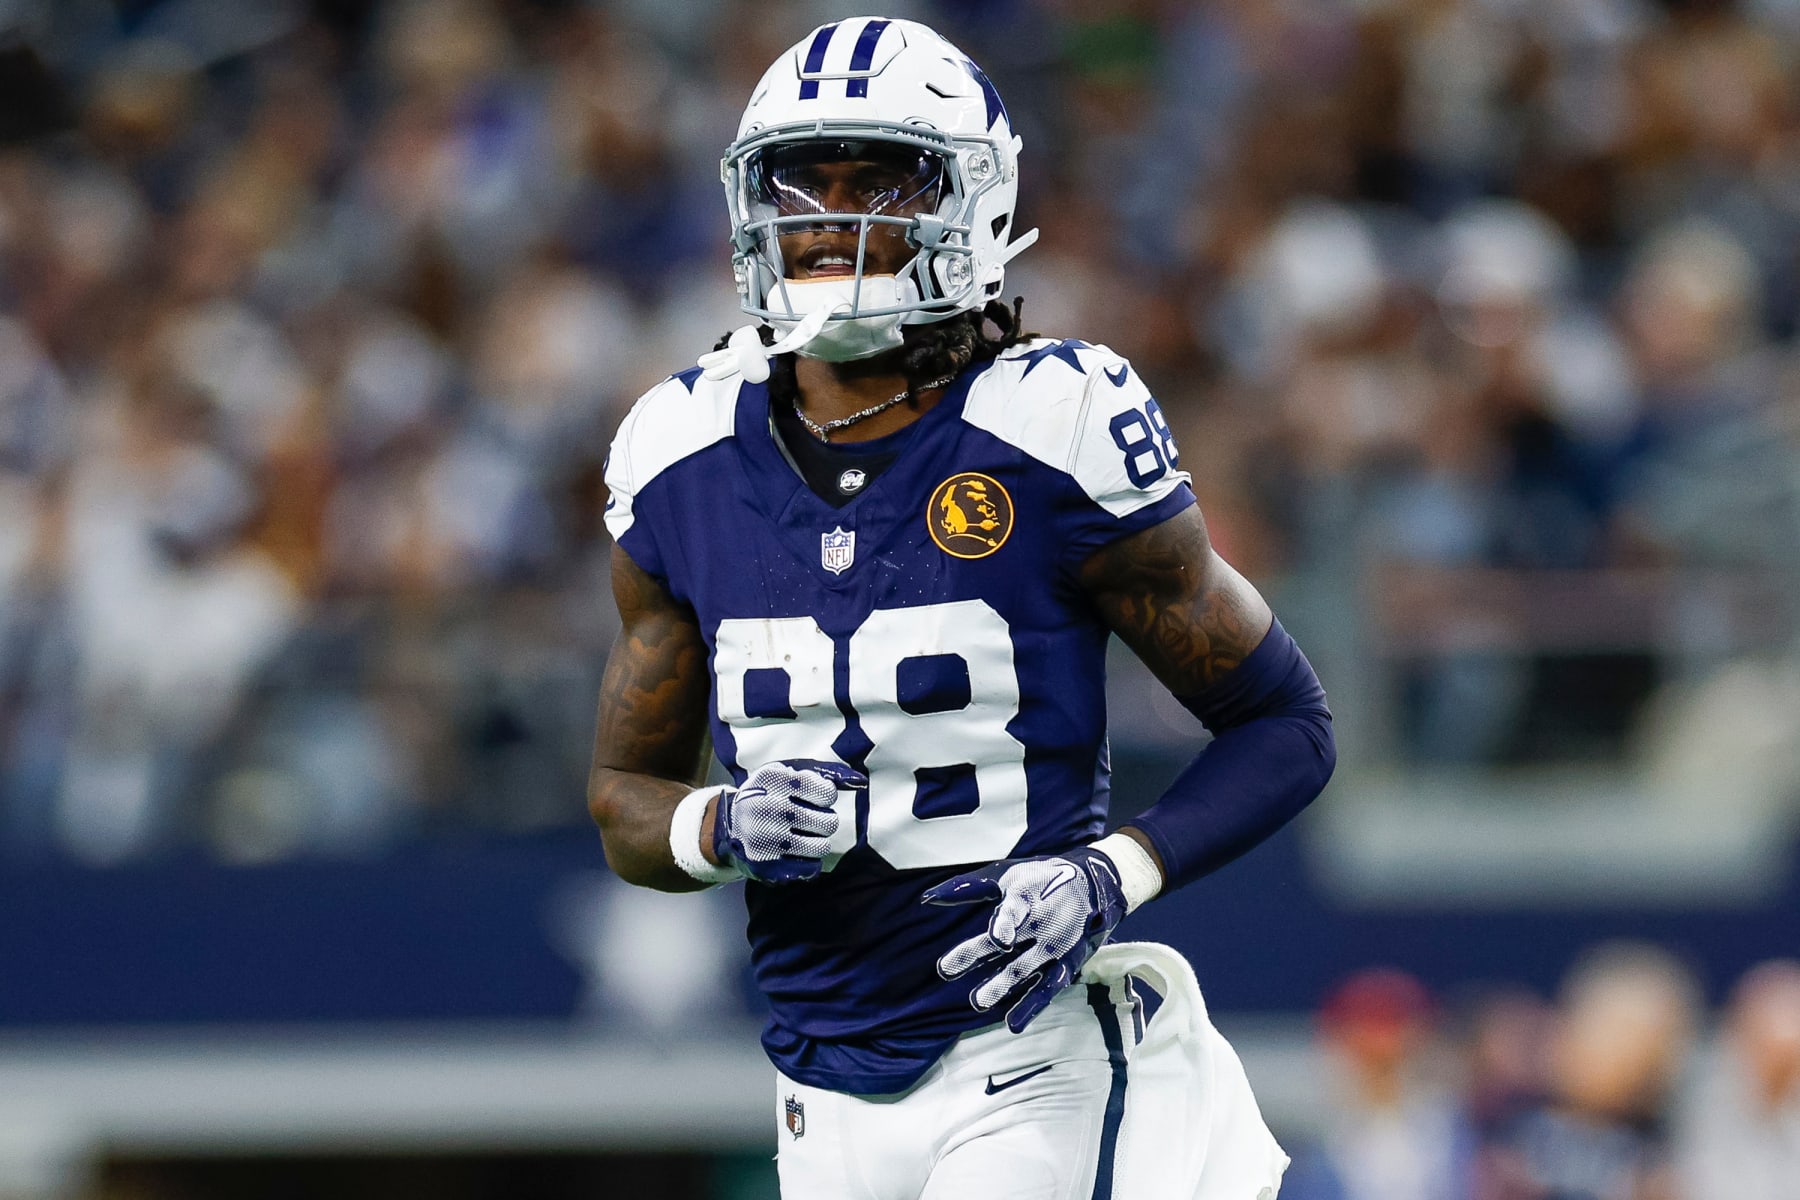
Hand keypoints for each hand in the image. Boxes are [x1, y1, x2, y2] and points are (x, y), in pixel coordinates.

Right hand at [713, 759, 864, 884]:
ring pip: (821, 847)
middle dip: (824, 821)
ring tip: (802, 835)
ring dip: (817, 841)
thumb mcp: (790, 772)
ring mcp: (766, 840)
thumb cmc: (769, 794)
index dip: (826, 796)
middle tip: (810, 819)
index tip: (814, 797)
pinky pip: (810, 868)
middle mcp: (767, 809)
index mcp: (774, 780)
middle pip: (828, 823)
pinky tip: (795, 851)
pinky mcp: (766, 865)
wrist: (730, 825)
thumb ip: (827, 773)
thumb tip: (861, 782)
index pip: (826, 792)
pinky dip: (809, 860)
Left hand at [923, 846, 1128, 1032]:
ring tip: (977, 1002)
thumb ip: (968, 888)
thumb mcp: (1007, 876)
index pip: (1015, 910)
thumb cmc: (1039, 879)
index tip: (999, 940)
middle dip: (976, 954)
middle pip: (1007, 942)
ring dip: (1002, 985)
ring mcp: (1053, 946)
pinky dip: (1031, 1005)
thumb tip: (927, 898)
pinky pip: (1046, 987)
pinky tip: (1013, 1024)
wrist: (1093, 885)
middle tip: (945, 969)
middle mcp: (1041, 922)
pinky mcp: (1063, 964)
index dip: (1006, 924)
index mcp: (1027, 895)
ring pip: (1025, 968)